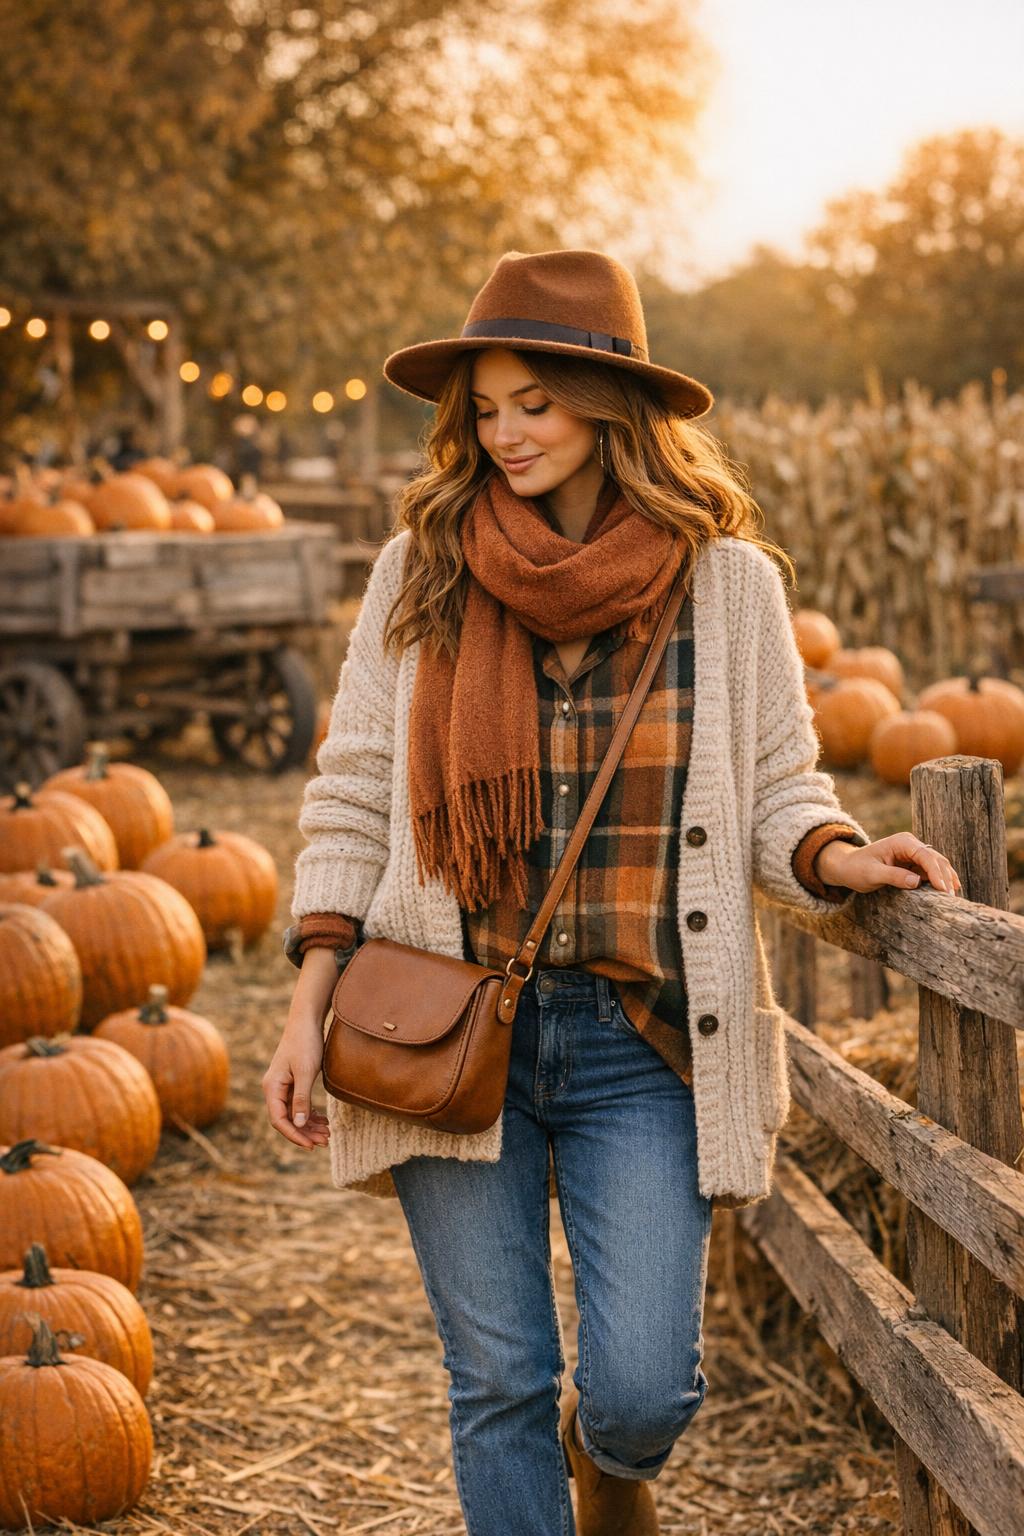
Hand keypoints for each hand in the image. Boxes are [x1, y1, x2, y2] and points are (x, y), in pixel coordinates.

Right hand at [262, 1017, 330, 1149]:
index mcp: (272, 1087)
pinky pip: (298, 1104)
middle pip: (286, 1120)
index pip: (279, 1120)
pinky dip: (310, 1114)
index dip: (295, 1135)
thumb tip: (299, 1124)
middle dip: (305, 1133)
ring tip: (327, 1134)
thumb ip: (301, 1098)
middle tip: (325, 1141)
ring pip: (294, 1113)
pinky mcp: (292, 1082)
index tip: (311, 1145)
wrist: (306, 1020)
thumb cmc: (305, 1043)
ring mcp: (282, 1086)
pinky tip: (323, 1120)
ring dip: (309, 1125)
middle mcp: (274, 1089)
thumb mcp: (306, 1071)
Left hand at [816, 834, 961, 895]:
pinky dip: (940, 881)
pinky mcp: (914, 865)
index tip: (943, 889)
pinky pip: (931, 872)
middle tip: (952, 898)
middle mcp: (911, 845)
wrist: (848, 866)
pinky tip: (949, 892)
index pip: (926, 856)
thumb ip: (894, 876)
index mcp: (902, 842)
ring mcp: (914, 855)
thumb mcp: (872, 874)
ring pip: (937, 866)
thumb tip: (917, 881)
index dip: (937, 873)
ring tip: (954, 897)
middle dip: (945, 877)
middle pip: (936, 860)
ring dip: (946, 880)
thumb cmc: (857, 868)